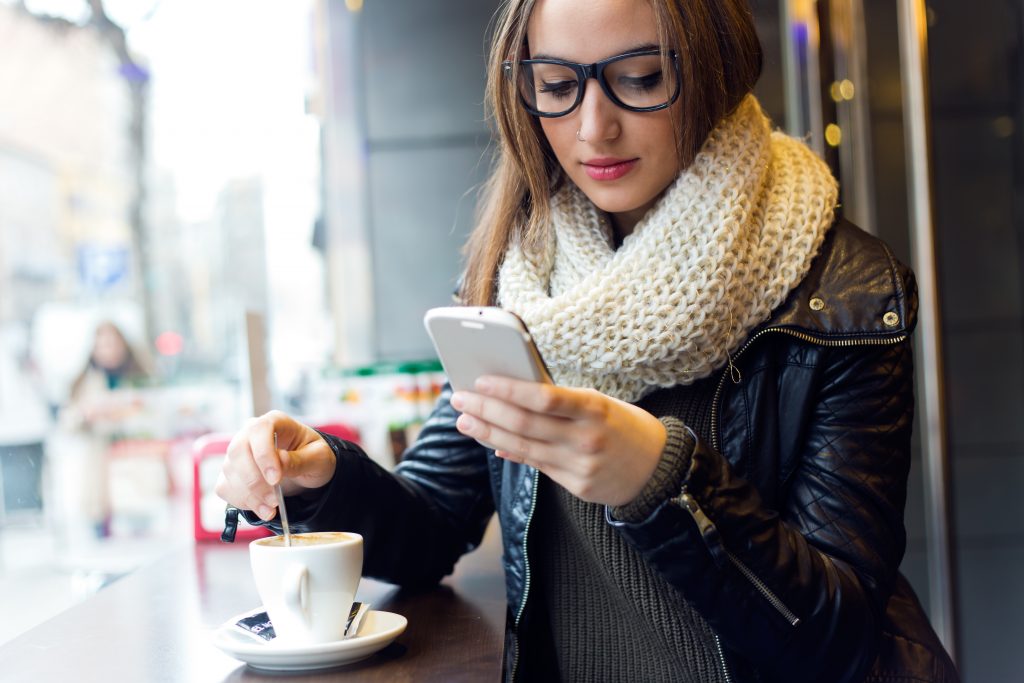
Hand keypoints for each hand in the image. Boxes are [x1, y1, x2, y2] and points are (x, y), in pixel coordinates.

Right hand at [214, 410, 336, 520]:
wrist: (307, 470)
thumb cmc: (314, 457)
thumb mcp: (319, 458)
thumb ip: (300, 460)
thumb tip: (279, 461)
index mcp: (275, 422)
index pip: (259, 430)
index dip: (263, 455)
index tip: (275, 479)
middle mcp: (250, 433)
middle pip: (238, 451)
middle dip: (254, 481)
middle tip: (274, 501)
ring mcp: (238, 453)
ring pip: (230, 472)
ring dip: (249, 495)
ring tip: (271, 509)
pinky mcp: (232, 473)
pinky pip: (225, 487)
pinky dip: (242, 501)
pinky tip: (261, 508)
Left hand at [450, 376, 666, 506]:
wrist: (659, 469)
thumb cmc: (624, 425)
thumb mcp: (601, 403)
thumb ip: (561, 400)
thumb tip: (513, 392)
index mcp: (594, 408)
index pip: (543, 397)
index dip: (507, 389)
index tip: (480, 380)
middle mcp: (586, 438)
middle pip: (524, 424)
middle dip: (486, 409)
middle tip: (459, 399)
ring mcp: (580, 465)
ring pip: (522, 447)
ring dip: (488, 432)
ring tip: (465, 420)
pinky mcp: (576, 486)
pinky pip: (535, 465)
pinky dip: (510, 452)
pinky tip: (490, 441)